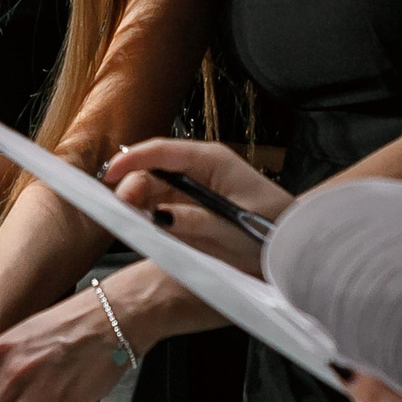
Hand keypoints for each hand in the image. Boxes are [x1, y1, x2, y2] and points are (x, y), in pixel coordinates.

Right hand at [103, 138, 292, 277]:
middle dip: (131, 187)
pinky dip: (147, 218)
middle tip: (120, 211)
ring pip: (152, 191)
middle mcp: (199, 171)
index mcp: (211, 161)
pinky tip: (140, 228)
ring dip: (137, 204)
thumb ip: (194, 221)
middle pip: (152, 171)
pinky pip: (161, 209)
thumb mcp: (232, 226)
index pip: (163, 151)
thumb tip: (157, 215)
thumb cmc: (272, 229)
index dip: (132, 160)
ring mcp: (194, 190)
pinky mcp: (191, 210)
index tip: (109, 174)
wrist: (292, 249)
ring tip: (127, 221)